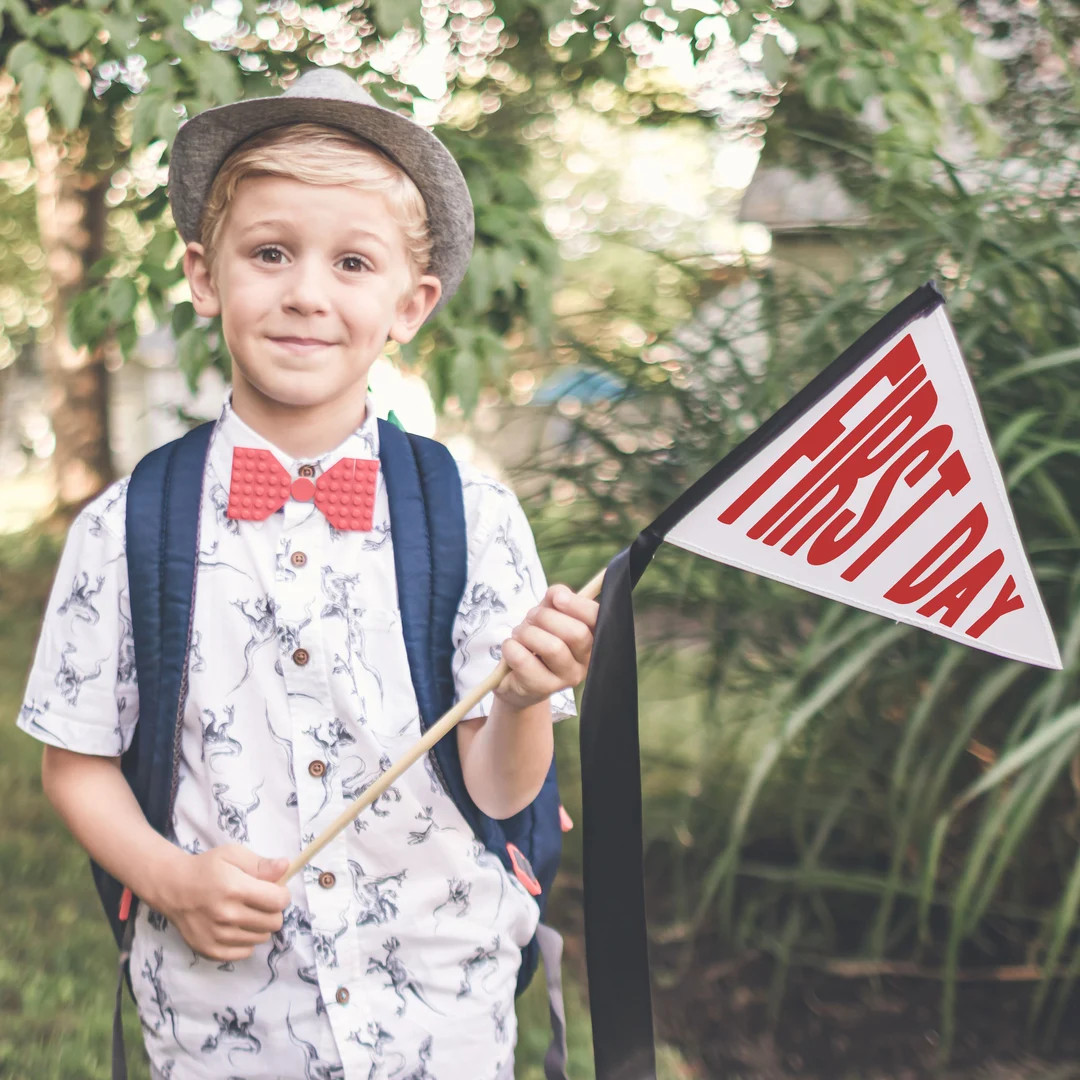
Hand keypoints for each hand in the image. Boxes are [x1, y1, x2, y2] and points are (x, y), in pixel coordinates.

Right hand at [154, 845, 289, 961]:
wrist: (173, 887)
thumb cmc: (206, 868)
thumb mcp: (233, 854)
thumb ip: (261, 864)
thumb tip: (285, 867)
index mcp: (235, 889)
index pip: (278, 901)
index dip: (282, 894)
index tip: (275, 889)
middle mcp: (227, 915)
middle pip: (274, 922)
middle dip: (273, 910)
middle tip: (260, 900)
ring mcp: (217, 936)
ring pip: (261, 938)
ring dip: (260, 925)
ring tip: (246, 912)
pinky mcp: (209, 950)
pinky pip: (245, 952)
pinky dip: (246, 940)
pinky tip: (236, 926)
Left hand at [496, 585, 597, 711]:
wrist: (515, 679)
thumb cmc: (535, 642)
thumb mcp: (546, 616)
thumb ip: (554, 600)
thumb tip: (558, 593)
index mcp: (591, 639)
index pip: (597, 618)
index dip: (577, 605)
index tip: (556, 598)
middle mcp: (585, 662)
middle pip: (576, 633)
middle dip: (545, 618)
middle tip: (530, 619)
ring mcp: (566, 679)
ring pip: (553, 648)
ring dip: (527, 633)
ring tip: (519, 635)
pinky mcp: (542, 689)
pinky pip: (525, 661)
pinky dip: (511, 647)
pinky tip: (511, 649)